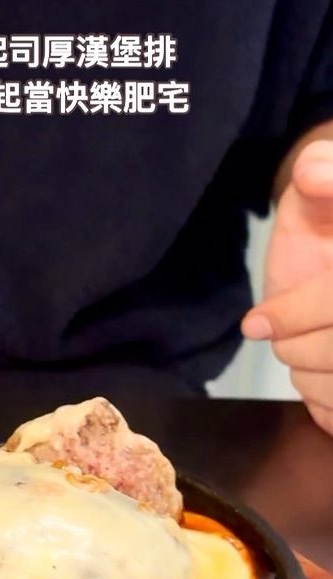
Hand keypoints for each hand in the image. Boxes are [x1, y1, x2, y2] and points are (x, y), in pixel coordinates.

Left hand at [242, 139, 332, 434]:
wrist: (332, 255)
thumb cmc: (325, 226)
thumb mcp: (319, 194)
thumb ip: (321, 174)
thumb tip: (313, 172)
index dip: (293, 317)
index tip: (254, 323)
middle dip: (296, 348)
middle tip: (279, 335)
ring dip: (310, 378)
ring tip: (307, 348)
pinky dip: (327, 406)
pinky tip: (325, 377)